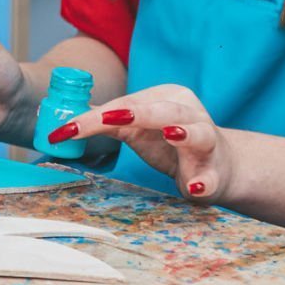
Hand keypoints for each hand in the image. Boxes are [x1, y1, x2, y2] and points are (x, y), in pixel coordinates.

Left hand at [47, 83, 235, 202]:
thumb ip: (108, 120)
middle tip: (109, 119)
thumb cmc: (172, 143)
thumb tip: (68, 116)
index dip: (94, 118)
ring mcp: (206, 142)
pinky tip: (196, 187)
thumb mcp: (138, 127)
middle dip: (138, 113)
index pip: (127, 105)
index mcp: (167, 98)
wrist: (219, 165)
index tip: (65, 131)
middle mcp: (189, 114)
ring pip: (198, 133)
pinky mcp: (215, 172)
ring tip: (170, 134)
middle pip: (162, 110)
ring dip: (185, 134)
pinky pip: (211, 177)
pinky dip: (205, 182)